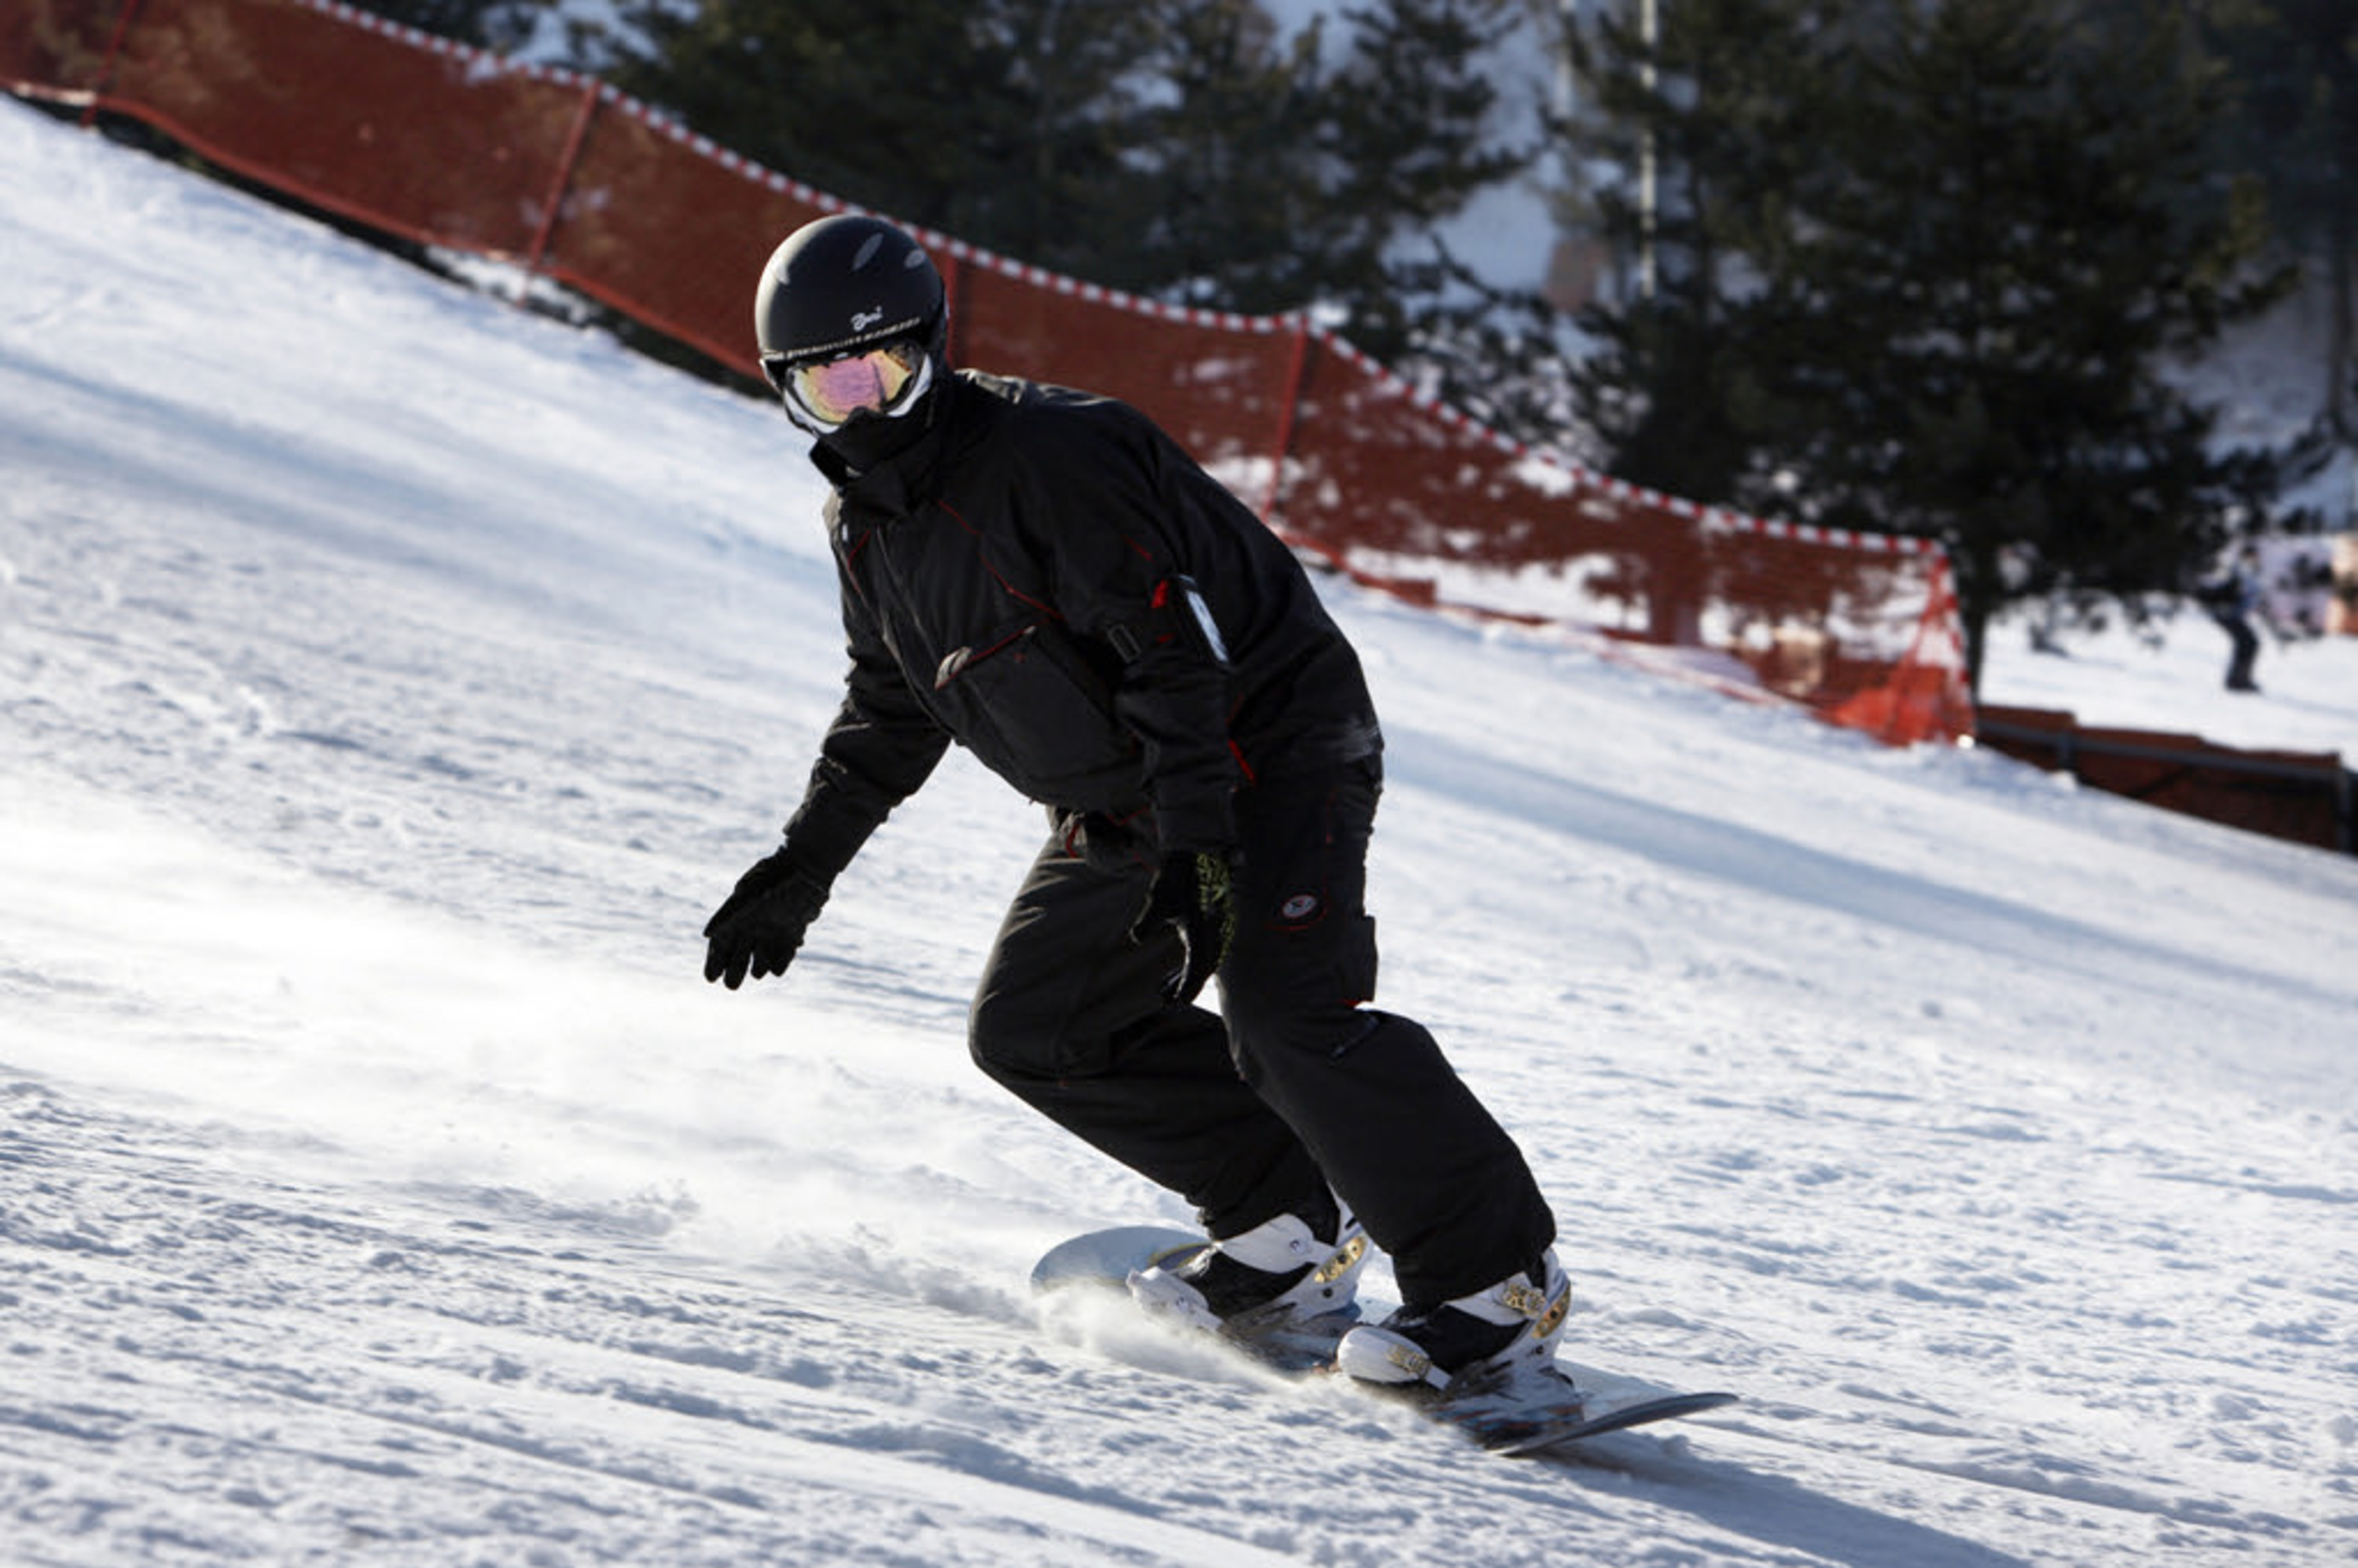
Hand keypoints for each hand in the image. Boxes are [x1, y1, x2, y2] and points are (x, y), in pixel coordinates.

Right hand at [702, 849, 830, 989]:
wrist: (804, 870)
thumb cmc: (770, 879)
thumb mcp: (745, 896)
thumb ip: (726, 915)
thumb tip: (707, 935)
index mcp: (736, 920)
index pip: (720, 947)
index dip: (714, 963)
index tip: (710, 978)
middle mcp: (752, 931)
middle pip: (737, 960)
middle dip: (734, 973)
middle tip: (732, 984)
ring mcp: (771, 936)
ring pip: (760, 963)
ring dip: (758, 967)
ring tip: (757, 969)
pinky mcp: (790, 939)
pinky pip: (782, 960)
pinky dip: (780, 964)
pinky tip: (777, 966)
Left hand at [1129, 850, 1236, 1006]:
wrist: (1194, 855)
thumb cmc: (1176, 877)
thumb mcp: (1160, 897)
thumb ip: (1149, 918)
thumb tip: (1137, 937)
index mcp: (1202, 927)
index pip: (1199, 965)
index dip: (1189, 986)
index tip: (1177, 1002)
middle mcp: (1213, 931)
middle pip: (1203, 968)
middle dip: (1186, 986)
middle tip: (1166, 1001)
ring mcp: (1214, 930)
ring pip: (1203, 962)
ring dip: (1185, 978)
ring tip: (1162, 992)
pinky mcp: (1210, 928)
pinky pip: (1202, 953)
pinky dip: (1188, 966)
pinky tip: (1168, 976)